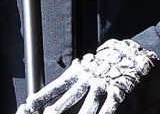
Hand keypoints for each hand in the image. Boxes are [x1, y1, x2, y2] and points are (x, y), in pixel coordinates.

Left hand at [17, 39, 159, 113]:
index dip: (43, 96)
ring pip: (87, 106)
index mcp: (78, 72)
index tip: (30, 104)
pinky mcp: (117, 90)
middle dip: (56, 110)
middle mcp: (87, 78)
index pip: (56, 86)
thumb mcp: (86, 64)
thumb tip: (61, 82)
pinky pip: (108, 106)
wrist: (129, 52)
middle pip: (68, 98)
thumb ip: (75, 73)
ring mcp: (102, 85)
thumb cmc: (106, 61)